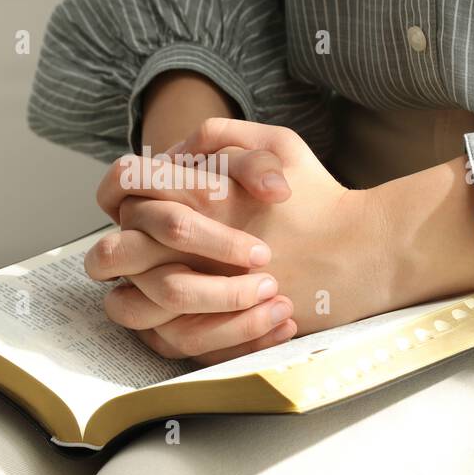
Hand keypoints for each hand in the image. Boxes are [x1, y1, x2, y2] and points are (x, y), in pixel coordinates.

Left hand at [104, 118, 473, 353]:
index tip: (142, 201)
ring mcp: (198, 290)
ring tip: (150, 286)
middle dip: (115, 251)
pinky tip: (175, 316)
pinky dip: (160, 329)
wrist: (361, 253)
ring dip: (131, 293)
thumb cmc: (321, 197)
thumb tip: (177, 149)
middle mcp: (189, 243)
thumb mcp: (279, 144)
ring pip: (128, 302)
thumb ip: (224, 136)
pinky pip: (161, 338)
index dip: (123, 192)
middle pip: (113, 251)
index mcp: (196, 194)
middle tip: (133, 251)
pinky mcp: (213, 329)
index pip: (126, 189)